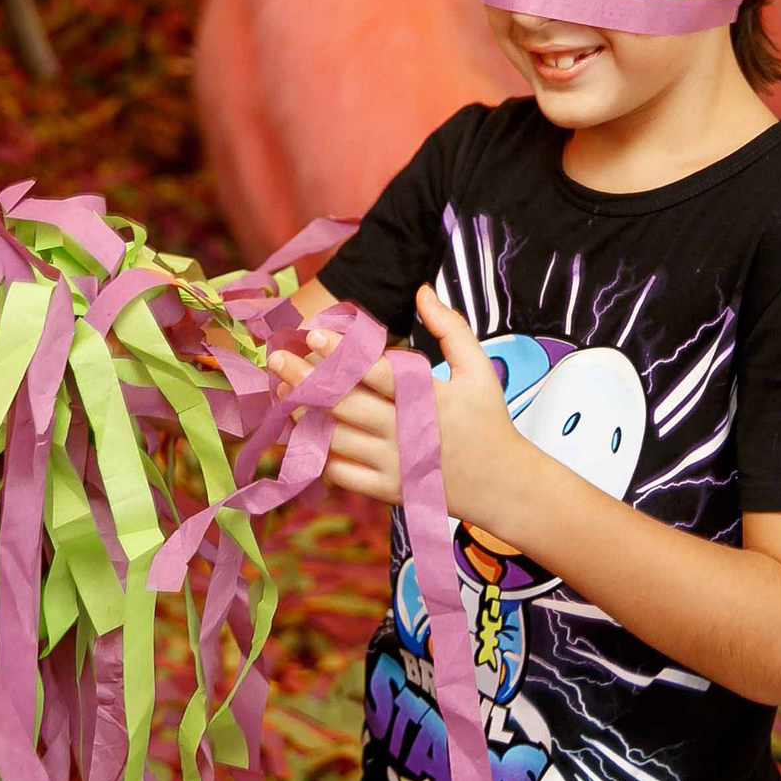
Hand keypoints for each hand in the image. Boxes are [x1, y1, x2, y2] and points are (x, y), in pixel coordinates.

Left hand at [266, 286, 535, 525]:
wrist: (503, 484)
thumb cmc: (488, 419)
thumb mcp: (479, 368)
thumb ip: (450, 328)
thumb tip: (420, 290)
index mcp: (429, 399)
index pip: (375, 372)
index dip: (340, 352)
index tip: (312, 334)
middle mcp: (407, 433)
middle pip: (343, 404)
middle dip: (304, 380)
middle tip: (277, 360)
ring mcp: (395, 465)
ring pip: (335, 438)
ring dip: (303, 415)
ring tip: (283, 393)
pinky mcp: (387, 491)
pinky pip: (340, 472)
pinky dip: (319, 453)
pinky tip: (305, 431)